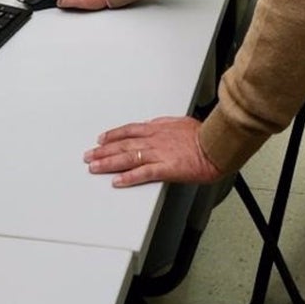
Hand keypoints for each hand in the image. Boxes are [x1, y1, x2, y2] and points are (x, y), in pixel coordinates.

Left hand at [84, 116, 222, 186]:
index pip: (128, 131)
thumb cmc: (203, 135)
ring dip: (109, 162)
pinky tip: (117, 181)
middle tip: (89, 156)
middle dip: (103, 150)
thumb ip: (165, 124)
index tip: (101, 139)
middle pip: (123, 144)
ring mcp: (158, 154)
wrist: (215, 146)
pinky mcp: (165, 168)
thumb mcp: (180, 122)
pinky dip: (128, 177)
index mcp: (157, 129)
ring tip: (94, 167)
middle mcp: (154, 140)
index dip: (113, 135)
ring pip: (128, 158)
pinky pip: (143, 173)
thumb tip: (155, 124)